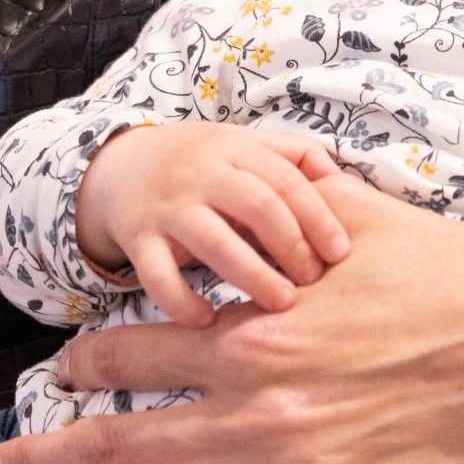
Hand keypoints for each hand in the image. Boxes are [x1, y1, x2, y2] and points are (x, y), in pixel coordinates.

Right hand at [74, 122, 350, 325]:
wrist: (121, 165)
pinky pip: (158, 276)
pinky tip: (207, 320)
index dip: (318, 217)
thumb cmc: (199, 161)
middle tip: (314, 280)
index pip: (286, 181)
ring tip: (281, 304)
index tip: (340, 252)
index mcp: (235, 150)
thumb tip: (342, 176)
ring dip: (252, 276)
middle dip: (292, 245)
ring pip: (214, 242)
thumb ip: (292, 154)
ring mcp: (169, 208)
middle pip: (257, 206)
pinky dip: (182, 302)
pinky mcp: (138, 239)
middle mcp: (202, 175)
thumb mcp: (243, 143)